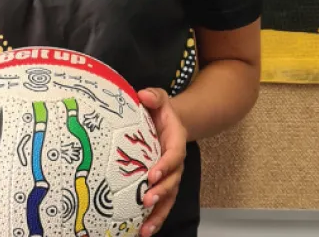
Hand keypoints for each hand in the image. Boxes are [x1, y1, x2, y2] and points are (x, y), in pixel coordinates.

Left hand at [137, 88, 187, 236]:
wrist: (168, 122)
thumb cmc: (160, 111)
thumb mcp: (159, 99)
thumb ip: (154, 96)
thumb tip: (144, 95)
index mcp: (176, 142)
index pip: (174, 155)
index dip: (165, 166)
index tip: (152, 174)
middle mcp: (175, 163)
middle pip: (172, 181)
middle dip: (160, 192)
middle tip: (147, 200)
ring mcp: (170, 176)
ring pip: (168, 198)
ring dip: (158, 213)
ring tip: (145, 228)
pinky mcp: (162, 185)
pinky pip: (161, 204)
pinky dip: (154, 218)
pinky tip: (142, 230)